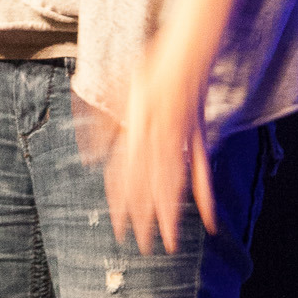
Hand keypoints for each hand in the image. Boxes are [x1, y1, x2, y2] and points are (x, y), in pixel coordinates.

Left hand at [104, 32, 216, 255]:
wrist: (188, 50)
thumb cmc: (152, 67)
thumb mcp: (118, 90)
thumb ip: (101, 125)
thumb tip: (87, 156)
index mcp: (138, 130)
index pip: (127, 175)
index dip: (122, 203)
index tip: (117, 226)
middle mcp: (161, 140)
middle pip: (150, 187)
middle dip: (145, 219)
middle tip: (141, 246)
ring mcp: (184, 141)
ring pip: (176, 185)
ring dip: (172, 215)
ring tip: (170, 242)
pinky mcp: (200, 139)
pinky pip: (204, 173)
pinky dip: (206, 198)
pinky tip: (210, 220)